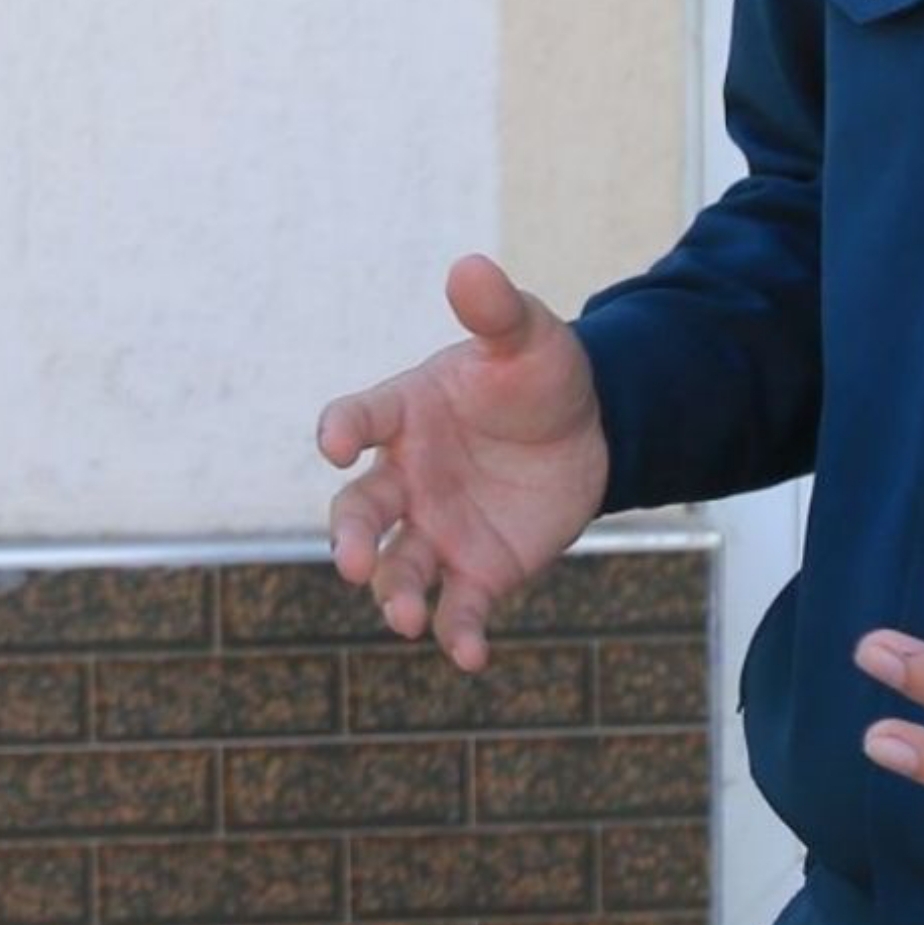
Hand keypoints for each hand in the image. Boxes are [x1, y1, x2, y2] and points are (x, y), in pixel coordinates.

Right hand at [314, 255, 610, 672]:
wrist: (588, 431)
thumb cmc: (538, 375)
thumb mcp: (529, 337)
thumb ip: (497, 311)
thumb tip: (470, 267)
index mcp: (405, 413)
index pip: (359, 416)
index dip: (342, 427)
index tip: (335, 441)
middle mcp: (407, 477)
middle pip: (360, 510)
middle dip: (349, 537)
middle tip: (351, 562)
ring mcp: (437, 529)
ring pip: (399, 568)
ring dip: (395, 596)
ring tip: (407, 619)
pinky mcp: (478, 572)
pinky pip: (458, 609)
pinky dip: (458, 635)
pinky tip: (471, 657)